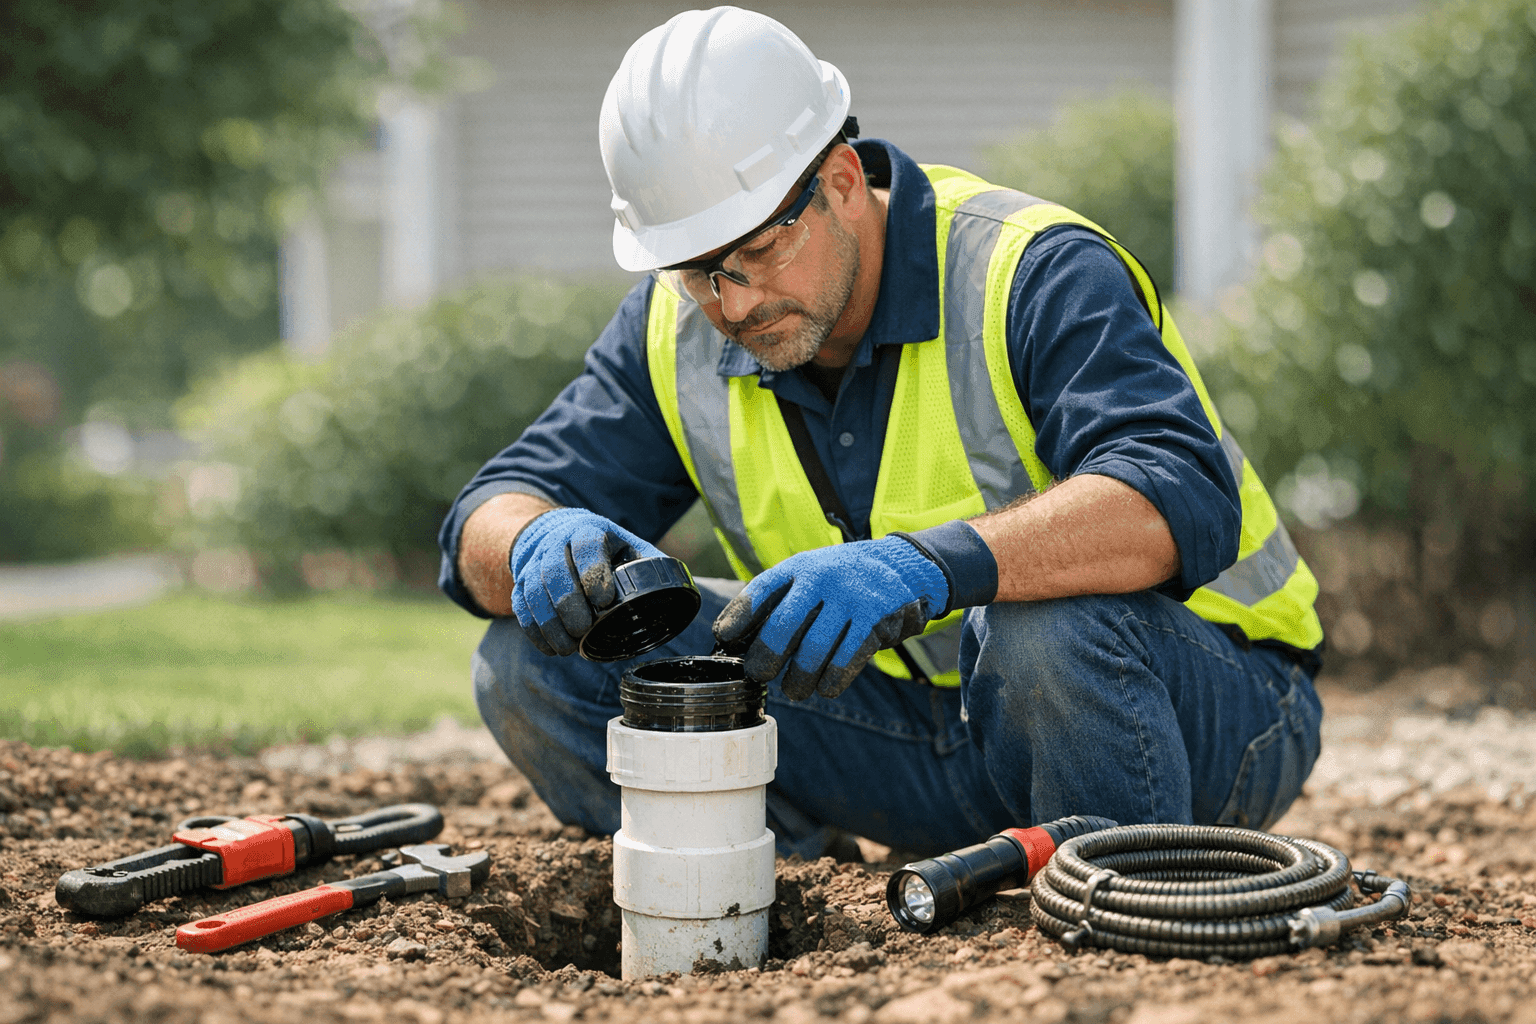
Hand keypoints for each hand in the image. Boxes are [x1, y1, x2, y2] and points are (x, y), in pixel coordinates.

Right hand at [509, 508, 663, 655]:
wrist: (556, 535)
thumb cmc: (604, 549)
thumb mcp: (629, 546)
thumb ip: (651, 564)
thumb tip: (683, 591)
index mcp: (588, 531)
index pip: (586, 545)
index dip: (593, 572)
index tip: (604, 601)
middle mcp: (556, 543)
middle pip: (554, 571)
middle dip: (568, 605)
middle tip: (584, 631)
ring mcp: (535, 563)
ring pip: (533, 591)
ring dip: (549, 623)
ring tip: (568, 647)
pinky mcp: (521, 582)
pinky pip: (521, 607)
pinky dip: (535, 631)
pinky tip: (551, 649)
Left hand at [712, 535, 948, 699]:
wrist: (904, 566)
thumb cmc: (845, 580)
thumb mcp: (812, 576)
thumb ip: (781, 601)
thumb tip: (737, 639)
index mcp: (801, 567)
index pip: (762, 589)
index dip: (739, 615)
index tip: (724, 637)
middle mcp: (823, 578)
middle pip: (784, 625)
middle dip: (766, 657)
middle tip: (759, 674)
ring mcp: (851, 598)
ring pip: (814, 650)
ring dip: (800, 678)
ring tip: (795, 689)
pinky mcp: (875, 620)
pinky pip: (847, 659)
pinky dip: (833, 680)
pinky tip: (826, 688)